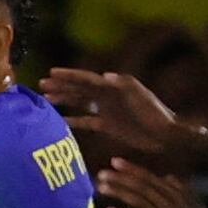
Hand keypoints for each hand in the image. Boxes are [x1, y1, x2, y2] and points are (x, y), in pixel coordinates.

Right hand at [41, 68, 192, 166]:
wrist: (165, 135)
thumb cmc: (155, 113)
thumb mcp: (141, 96)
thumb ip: (124, 85)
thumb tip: (104, 76)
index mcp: (113, 86)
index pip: (86, 78)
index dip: (69, 75)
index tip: (52, 72)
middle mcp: (108, 95)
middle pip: (80, 88)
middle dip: (61, 85)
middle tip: (41, 84)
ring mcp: (107, 110)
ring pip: (81, 103)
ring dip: (65, 100)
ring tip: (47, 98)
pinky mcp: (109, 126)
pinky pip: (87, 122)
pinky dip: (75, 121)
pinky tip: (61, 122)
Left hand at [95, 157, 207, 207]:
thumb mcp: (195, 201)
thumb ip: (181, 188)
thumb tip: (167, 177)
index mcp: (177, 193)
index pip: (150, 178)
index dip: (132, 169)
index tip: (115, 162)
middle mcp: (169, 203)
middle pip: (140, 187)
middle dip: (120, 179)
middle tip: (102, 173)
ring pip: (137, 201)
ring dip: (118, 193)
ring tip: (102, 187)